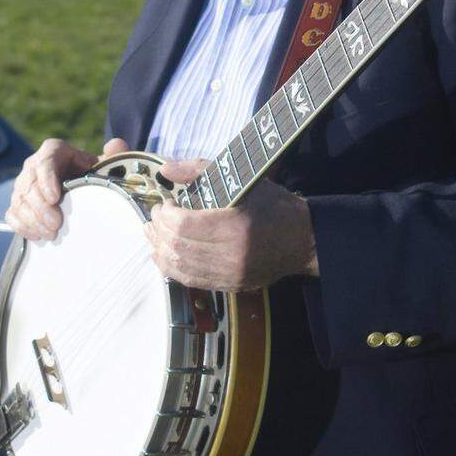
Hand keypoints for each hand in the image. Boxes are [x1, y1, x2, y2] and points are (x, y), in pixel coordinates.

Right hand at [5, 136, 127, 240]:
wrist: (78, 186)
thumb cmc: (90, 174)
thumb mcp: (102, 165)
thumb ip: (112, 156)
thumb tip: (116, 146)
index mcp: (54, 151)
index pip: (45, 161)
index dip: (47, 179)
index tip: (55, 198)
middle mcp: (34, 166)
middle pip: (30, 185)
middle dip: (41, 207)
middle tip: (56, 224)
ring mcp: (23, 185)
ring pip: (20, 201)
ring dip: (33, 219)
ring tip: (51, 234)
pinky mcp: (18, 202)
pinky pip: (13, 214)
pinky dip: (22, 226)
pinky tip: (38, 236)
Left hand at [145, 157, 317, 289]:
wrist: (303, 240)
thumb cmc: (274, 206)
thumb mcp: (243, 180)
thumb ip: (201, 170)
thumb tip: (167, 169)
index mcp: (236, 226)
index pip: (183, 225)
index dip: (165, 214)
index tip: (165, 203)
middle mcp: (232, 255)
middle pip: (178, 247)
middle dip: (159, 231)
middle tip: (155, 216)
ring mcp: (231, 274)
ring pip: (180, 267)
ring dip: (160, 250)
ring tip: (152, 234)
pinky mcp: (230, 286)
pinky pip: (191, 280)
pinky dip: (171, 268)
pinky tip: (163, 255)